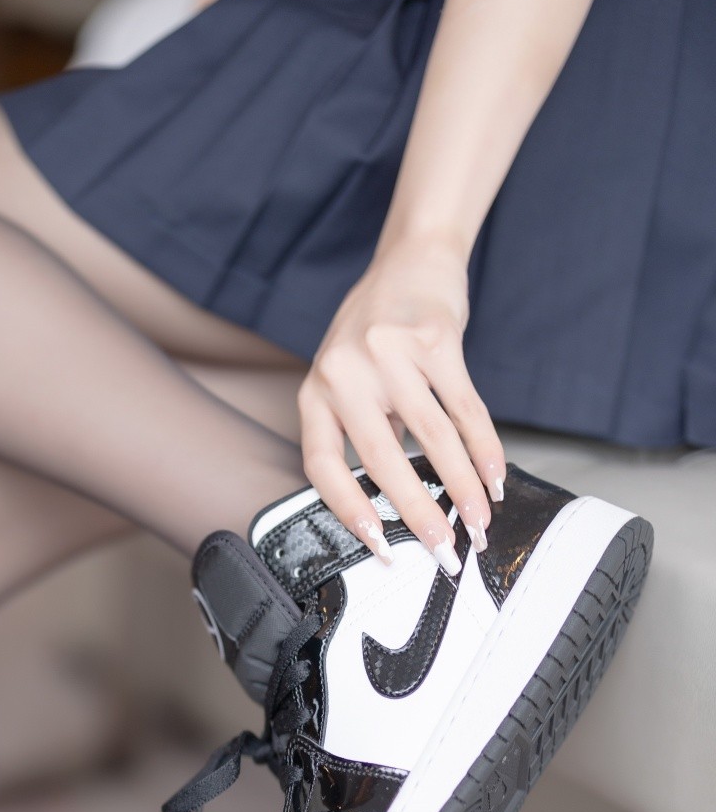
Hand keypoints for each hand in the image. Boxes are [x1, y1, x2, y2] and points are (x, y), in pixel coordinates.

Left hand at [298, 236, 505, 574]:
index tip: (379, 546)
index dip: (349, 511)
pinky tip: (495, 477)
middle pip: (383, 459)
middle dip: (418, 513)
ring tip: (478, 522)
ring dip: (462, 487)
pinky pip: (466, 407)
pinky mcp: (436, 339)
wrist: (412, 260)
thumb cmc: (375, 331)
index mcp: (316, 391)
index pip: (323, 465)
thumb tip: (398, 501)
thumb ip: (363, 430)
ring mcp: (391, 354)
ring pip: (433, 438)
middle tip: (443, 551)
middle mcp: (346, 373)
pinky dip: (485, 448)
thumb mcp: (348, 379)